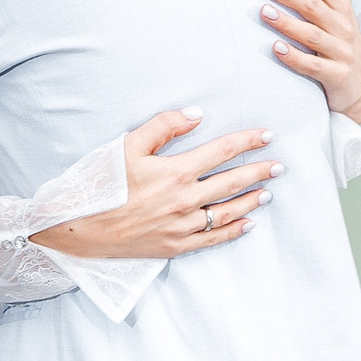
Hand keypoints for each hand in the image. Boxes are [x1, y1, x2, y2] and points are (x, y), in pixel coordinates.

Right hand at [27, 109, 277, 258]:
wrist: (80, 226)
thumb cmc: (102, 182)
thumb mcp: (127, 145)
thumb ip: (163, 125)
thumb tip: (196, 114)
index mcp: (176, 171)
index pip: (222, 151)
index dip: (247, 141)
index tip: (266, 135)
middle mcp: (186, 200)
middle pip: (232, 182)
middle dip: (259, 171)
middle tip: (279, 165)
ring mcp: (182, 226)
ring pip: (228, 212)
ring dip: (251, 200)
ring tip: (268, 191)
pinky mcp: (175, 246)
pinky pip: (213, 239)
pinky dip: (234, 231)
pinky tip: (247, 224)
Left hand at [258, 0, 360, 122]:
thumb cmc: (342, 39)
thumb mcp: (342, 7)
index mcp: (340, 6)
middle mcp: (342, 26)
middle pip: (312, 3)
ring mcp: (340, 51)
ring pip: (312, 35)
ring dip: (287, 23)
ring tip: (263, 11)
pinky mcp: (336, 75)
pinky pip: (313, 66)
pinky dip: (295, 57)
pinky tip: (276, 48)